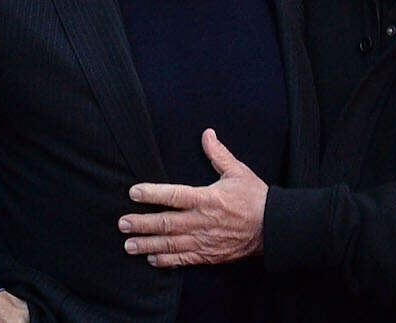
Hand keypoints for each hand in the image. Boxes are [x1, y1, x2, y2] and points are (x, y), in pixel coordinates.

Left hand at [118, 129, 267, 267]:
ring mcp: (204, 240)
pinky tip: (152, 259)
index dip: (151, 194)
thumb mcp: (238, 171)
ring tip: (128, 245)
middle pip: (165, 223)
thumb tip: (207, 134)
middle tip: (121, 224)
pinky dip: (166, 260)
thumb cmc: (255, 198)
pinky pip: (183, 260)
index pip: (173, 195)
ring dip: (147, 244)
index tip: (133, 193)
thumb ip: (218, 154)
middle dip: (141, 224)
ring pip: (170, 244)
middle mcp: (201, 221)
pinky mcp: (209, 255)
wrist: (273, 228)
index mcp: (207, 199)